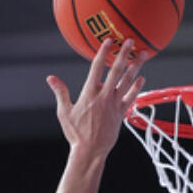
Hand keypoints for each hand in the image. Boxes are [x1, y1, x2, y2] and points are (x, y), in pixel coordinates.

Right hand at [47, 39, 145, 157]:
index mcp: (89, 94)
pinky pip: (131, 98)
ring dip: (135, 67)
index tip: (109, 40)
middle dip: (123, 54)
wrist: (90, 152)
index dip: (103, 53)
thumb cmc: (75, 133)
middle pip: (116, 71)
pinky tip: (141, 78)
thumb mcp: (64, 112)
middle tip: (131, 40)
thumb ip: (60, 92)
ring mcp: (114, 105)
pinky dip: (136, 87)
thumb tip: (50, 78)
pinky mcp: (121, 114)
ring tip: (142, 54)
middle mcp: (103, 97)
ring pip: (127, 82)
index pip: (97, 68)